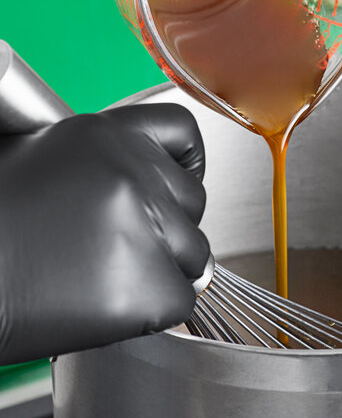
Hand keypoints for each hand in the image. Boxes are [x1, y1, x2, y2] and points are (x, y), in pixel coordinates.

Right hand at [0, 104, 208, 365]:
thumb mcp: (47, 157)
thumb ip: (111, 161)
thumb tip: (158, 188)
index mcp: (108, 135)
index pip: (182, 131)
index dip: (186, 162)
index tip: (179, 183)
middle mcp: (134, 174)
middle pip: (194, 200)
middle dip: (169, 225)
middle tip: (122, 244)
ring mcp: (145, 228)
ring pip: (195, 253)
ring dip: (163, 269)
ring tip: (105, 275)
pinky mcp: (147, 286)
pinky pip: (181, 299)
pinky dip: (153, 308)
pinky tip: (106, 302)